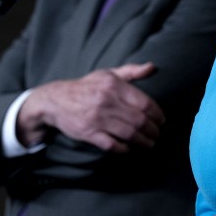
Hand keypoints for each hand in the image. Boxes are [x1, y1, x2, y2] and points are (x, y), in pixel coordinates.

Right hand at [18, 62, 163, 151]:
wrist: (55, 100)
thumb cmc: (86, 87)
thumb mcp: (107, 74)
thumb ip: (131, 71)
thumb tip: (152, 67)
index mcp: (114, 85)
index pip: (145, 103)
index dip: (157, 114)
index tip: (161, 120)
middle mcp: (106, 101)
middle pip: (140, 121)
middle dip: (153, 130)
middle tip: (156, 134)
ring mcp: (97, 118)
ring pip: (129, 134)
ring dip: (143, 142)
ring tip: (149, 144)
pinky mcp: (89, 133)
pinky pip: (112, 145)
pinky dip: (124, 148)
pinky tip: (129, 148)